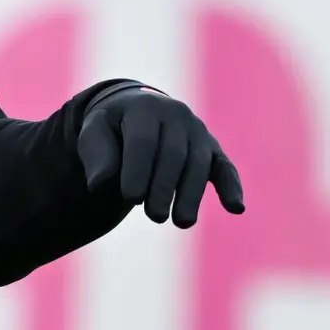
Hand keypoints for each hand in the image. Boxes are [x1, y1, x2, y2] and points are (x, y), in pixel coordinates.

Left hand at [77, 85, 243, 228]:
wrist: (135, 111)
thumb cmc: (112, 128)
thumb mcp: (94, 133)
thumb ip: (96, 155)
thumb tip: (98, 184)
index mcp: (144, 107)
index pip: (143, 141)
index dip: (137, 170)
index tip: (130, 198)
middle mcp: (176, 114)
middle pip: (173, 154)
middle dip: (164, 187)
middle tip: (154, 216)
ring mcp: (198, 130)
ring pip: (198, 164)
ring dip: (191, 194)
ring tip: (181, 222)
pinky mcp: (213, 148)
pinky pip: (225, 167)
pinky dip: (232, 187)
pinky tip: (235, 208)